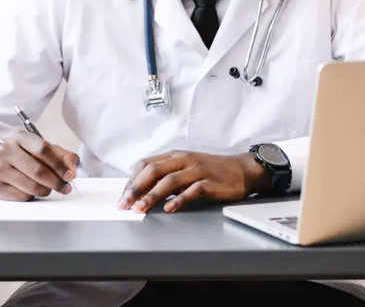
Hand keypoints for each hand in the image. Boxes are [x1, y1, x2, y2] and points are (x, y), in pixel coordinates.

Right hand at [0, 130, 79, 200]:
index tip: (70, 175)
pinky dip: (31, 196)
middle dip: (56, 182)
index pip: (43, 149)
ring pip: (31, 186)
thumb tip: (72, 169)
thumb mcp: (40, 149)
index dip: (60, 165)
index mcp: (20, 137)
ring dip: (45, 191)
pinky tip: (30, 191)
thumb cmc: (21, 156)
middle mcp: (6, 150)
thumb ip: (62, 155)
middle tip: (65, 187)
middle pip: (38, 170)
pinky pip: (21, 196)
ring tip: (47, 189)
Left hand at [117, 151, 270, 212]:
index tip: (122, 197)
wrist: (242, 170)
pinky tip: (169, 208)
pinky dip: (179, 200)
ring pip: (169, 181)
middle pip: (154, 171)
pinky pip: (192, 190)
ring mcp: (198, 170)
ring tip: (141, 209)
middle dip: (136, 188)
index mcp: (175, 156)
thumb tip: (141, 191)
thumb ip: (166, 175)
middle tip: (125, 204)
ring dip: (152, 196)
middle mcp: (184, 160)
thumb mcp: (186, 167)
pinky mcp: (210, 182)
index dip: (131, 181)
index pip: (146, 164)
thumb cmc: (211, 171)